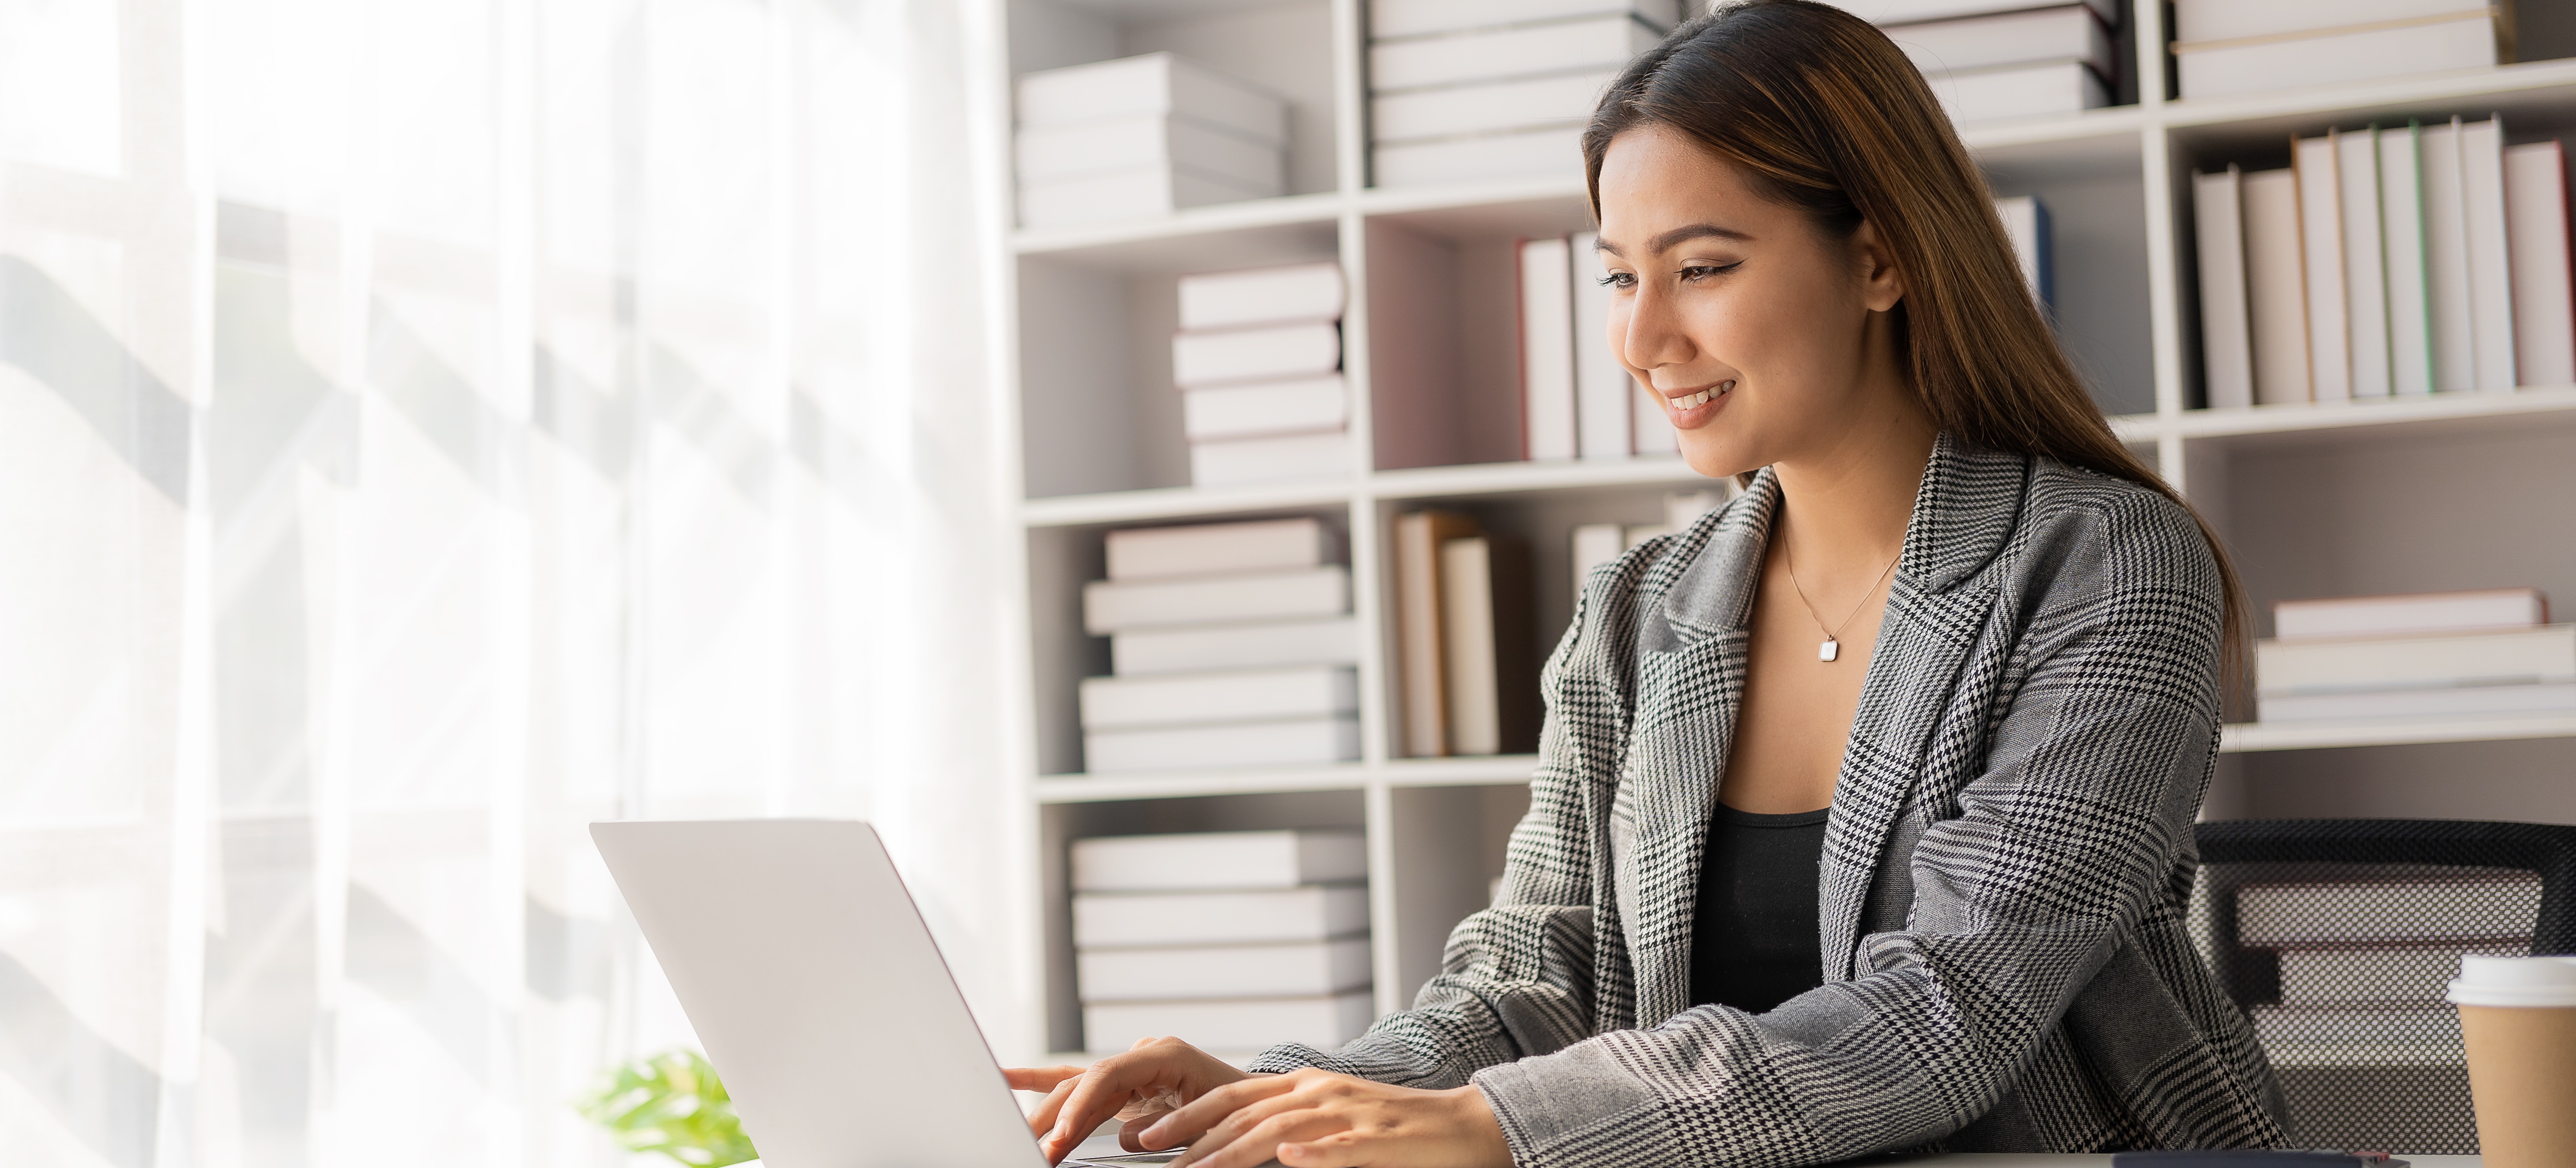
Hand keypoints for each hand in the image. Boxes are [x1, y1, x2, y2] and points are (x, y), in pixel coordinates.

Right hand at [1003, 1036, 1255, 1162]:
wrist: (1260, 1105)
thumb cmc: (1242, 1112)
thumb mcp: (1209, 1119)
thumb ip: (1166, 1124)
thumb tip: (1124, 1136)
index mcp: (1165, 1054)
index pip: (1109, 1073)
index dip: (1081, 1103)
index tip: (1062, 1134)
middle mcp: (1142, 1055)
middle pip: (1084, 1081)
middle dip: (1055, 1116)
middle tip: (1030, 1146)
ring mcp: (1131, 1069)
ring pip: (1077, 1089)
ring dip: (1049, 1118)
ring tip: (1020, 1139)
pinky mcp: (1123, 1088)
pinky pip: (1080, 1087)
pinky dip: (1046, 1088)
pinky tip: (1008, 1078)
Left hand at [1134, 1067, 1511, 1167]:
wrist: (1461, 1125)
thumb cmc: (1393, 1130)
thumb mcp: (1333, 1118)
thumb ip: (1289, 1127)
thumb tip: (1242, 1147)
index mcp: (1307, 1086)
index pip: (1234, 1096)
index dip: (1187, 1113)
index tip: (1147, 1134)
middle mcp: (1321, 1092)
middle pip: (1244, 1110)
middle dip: (1191, 1132)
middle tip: (1148, 1151)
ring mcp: (1348, 1114)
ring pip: (1279, 1128)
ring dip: (1231, 1151)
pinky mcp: (1377, 1139)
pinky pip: (1340, 1147)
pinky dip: (1311, 1153)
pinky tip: (1287, 1159)